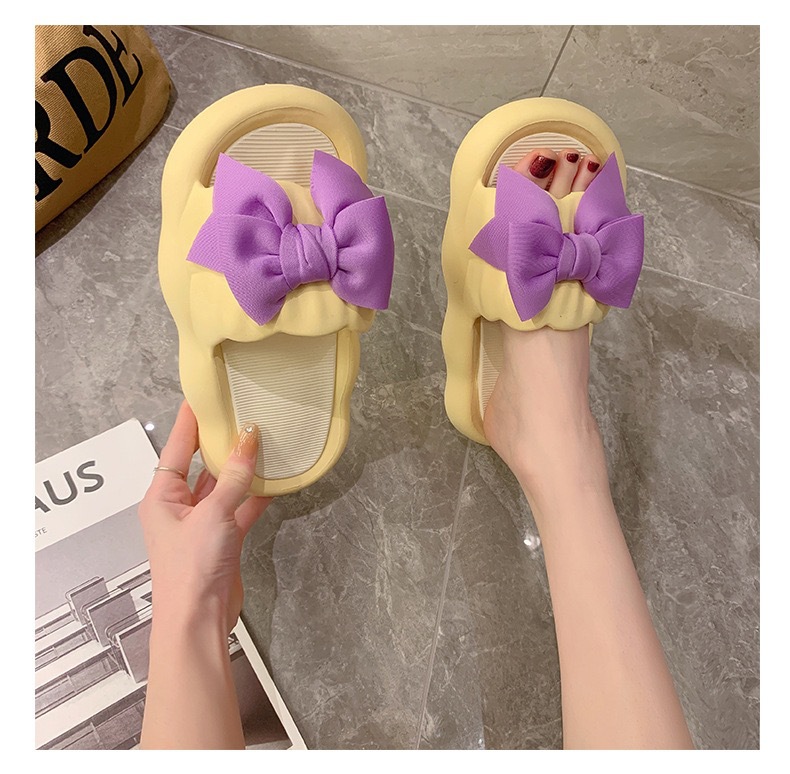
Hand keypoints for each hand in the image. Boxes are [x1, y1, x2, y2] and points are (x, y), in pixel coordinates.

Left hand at [139, 401, 270, 634]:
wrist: (198, 620)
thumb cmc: (190, 569)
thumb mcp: (212, 515)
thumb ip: (234, 477)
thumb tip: (249, 439)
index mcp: (161, 498)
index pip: (177, 449)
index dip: (190, 421)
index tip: (202, 395)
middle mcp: (179, 507)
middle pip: (201, 465)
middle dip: (221, 442)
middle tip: (240, 412)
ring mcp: (202, 523)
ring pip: (224, 486)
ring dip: (242, 469)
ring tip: (262, 440)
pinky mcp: (223, 538)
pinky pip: (240, 508)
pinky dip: (255, 495)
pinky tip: (274, 480)